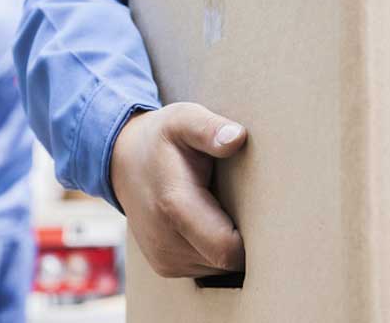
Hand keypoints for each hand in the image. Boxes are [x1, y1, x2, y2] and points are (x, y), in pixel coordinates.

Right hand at [111, 102, 247, 276]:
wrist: (123, 161)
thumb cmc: (162, 139)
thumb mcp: (184, 120)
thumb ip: (209, 129)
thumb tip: (236, 137)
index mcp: (174, 205)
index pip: (227, 249)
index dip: (253, 238)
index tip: (266, 214)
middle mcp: (165, 240)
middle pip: (226, 262)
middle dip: (245, 242)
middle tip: (250, 208)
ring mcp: (163, 258)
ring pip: (218, 269)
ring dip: (228, 247)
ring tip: (225, 212)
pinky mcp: (165, 266)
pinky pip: (205, 269)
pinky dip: (214, 251)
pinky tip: (211, 224)